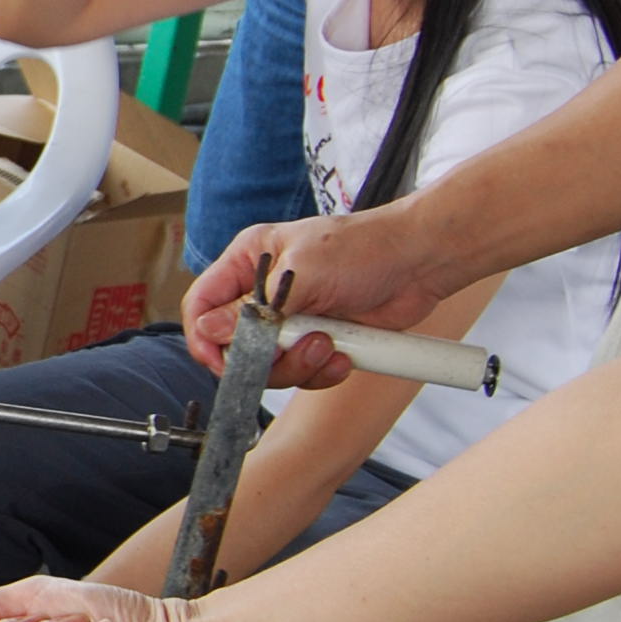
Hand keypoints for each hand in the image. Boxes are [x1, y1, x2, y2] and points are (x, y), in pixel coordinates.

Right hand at [183, 208, 444, 386]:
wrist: (419, 262)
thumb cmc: (365, 248)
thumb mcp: (302, 273)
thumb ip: (254, 308)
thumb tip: (210, 331)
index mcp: (248, 262)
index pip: (202, 304)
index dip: (205, 337)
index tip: (223, 360)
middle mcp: (264, 293)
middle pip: (236, 346)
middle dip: (267, 357)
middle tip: (298, 347)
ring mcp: (292, 320)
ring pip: (270, 366)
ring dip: (301, 364)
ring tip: (329, 345)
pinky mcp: (318, 342)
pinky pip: (304, 373)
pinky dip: (324, 371)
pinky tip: (343, 353)